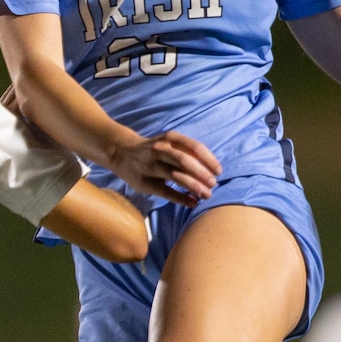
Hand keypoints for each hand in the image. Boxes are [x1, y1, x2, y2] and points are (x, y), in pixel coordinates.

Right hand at [108, 130, 222, 207]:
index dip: (209, 160)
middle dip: (202, 174)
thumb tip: (211, 167)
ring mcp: (151, 166)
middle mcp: (160, 150)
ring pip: (176, 176)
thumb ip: (187, 151)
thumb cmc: (154, 149)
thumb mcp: (169, 142)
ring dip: (194, 186)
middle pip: (185, 161)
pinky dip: (181, 198)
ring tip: (207, 195)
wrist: (122, 152)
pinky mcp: (145, 182)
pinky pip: (166, 192)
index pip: (194, 147)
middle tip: (214, 184)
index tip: (219, 171)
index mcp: (170, 138)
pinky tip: (192, 203)